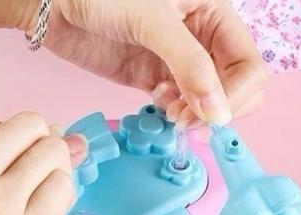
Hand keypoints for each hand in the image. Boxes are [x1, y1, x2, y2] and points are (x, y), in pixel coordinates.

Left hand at [20, 0, 266, 127]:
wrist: (50, 2)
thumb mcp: (152, 19)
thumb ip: (190, 65)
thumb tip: (219, 113)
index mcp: (214, 11)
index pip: (249, 65)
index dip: (236, 94)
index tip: (209, 112)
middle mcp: (204, 37)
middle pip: (236, 88)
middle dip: (218, 108)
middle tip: (187, 116)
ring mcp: (181, 61)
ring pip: (211, 102)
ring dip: (197, 115)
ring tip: (171, 111)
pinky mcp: (158, 78)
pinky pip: (183, 106)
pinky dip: (178, 114)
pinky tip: (159, 102)